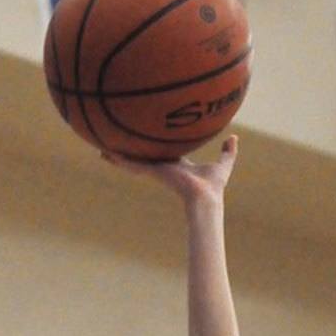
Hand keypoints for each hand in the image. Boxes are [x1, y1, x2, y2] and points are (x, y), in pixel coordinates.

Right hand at [105, 133, 239, 203]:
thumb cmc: (214, 185)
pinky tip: (106, 153)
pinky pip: (133, 164)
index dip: (152, 148)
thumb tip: (234, 138)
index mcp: (176, 165)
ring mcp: (156, 170)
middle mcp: (163, 167)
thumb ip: (228, 152)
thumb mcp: (223, 163)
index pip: (161, 154)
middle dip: (129, 152)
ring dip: (117, 155)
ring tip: (101, 148)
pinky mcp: (154, 172)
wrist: (206, 197)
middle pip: (142, 156)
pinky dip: (120, 159)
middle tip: (114, 146)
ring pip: (133, 161)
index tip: (144, 143)